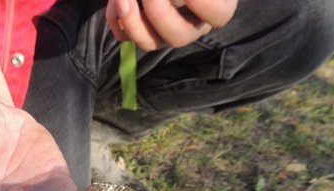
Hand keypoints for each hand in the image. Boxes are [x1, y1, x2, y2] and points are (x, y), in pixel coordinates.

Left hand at [106, 0, 236, 50]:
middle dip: (159, 12)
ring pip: (149, 43)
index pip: (218, 14)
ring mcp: (165, 32)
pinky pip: (125, 36)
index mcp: (217, 6)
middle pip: (178, 37)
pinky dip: (115, 17)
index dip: (202, 2)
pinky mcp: (141, 31)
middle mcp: (192, 25)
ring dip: (132, 20)